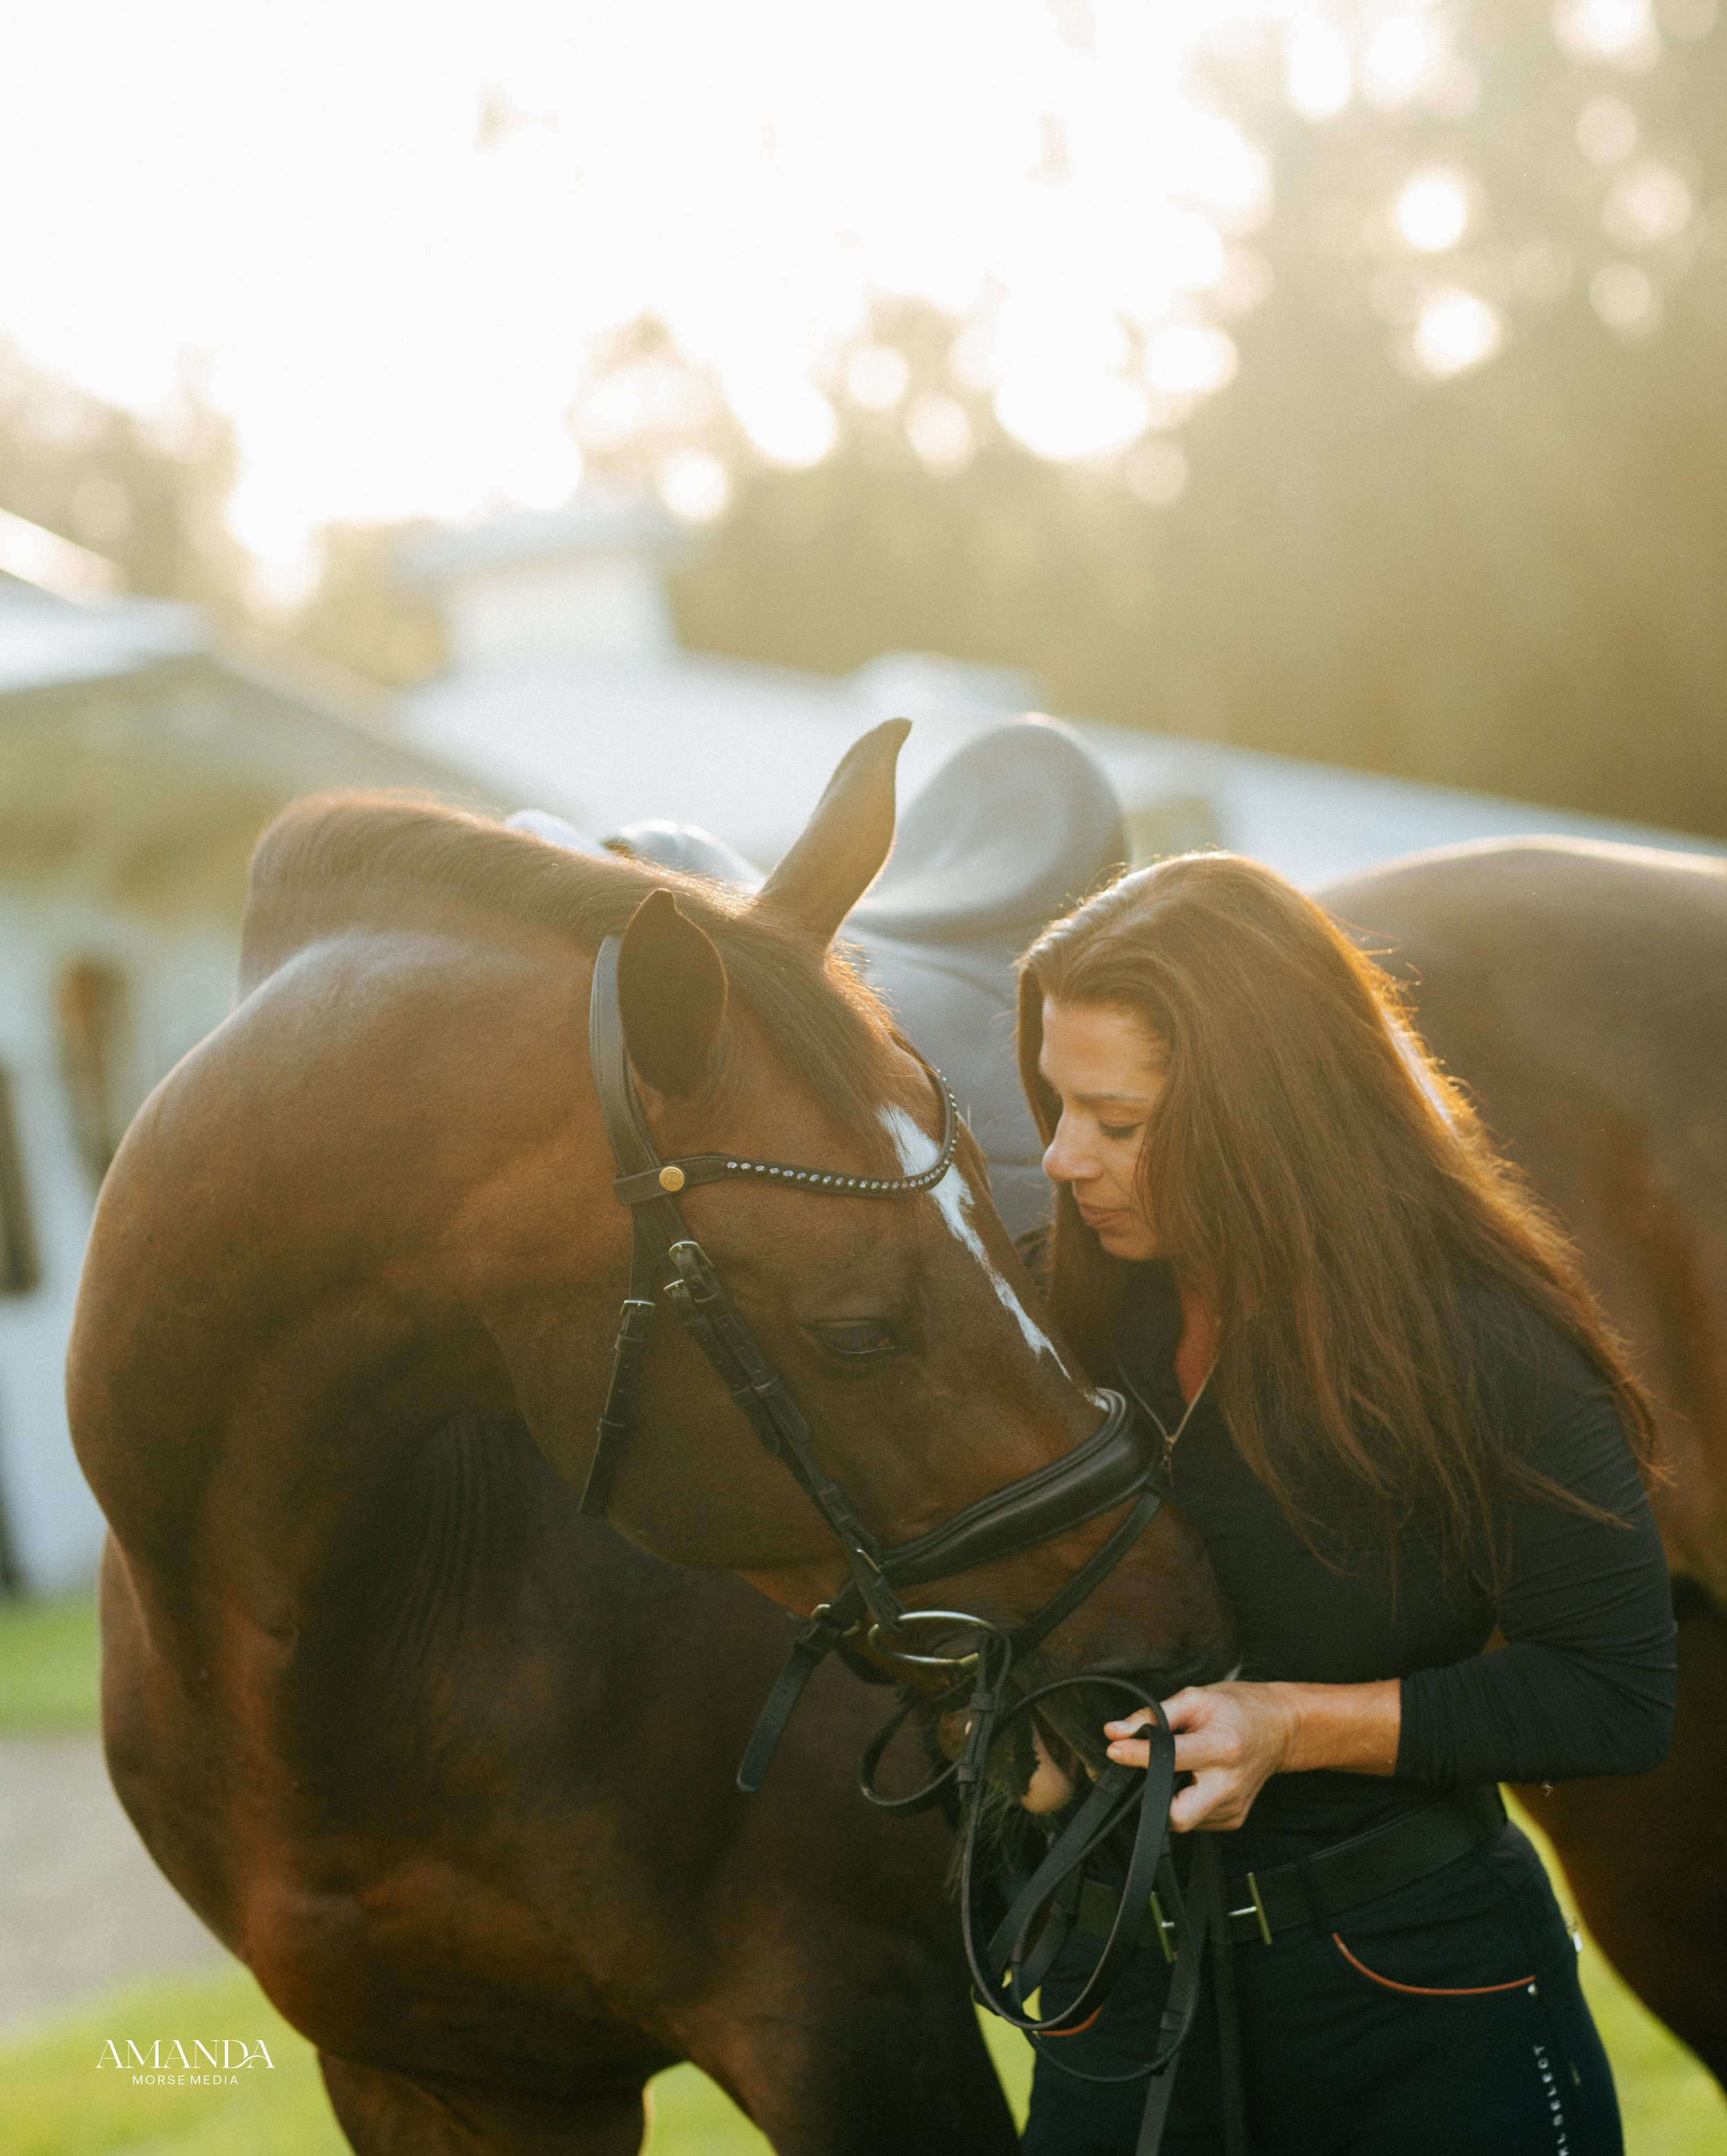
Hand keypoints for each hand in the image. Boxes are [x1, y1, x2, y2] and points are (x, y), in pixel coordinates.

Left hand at [1104, 1683, 1297, 1832]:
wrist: (1280, 1728)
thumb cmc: (1237, 1708)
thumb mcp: (1196, 1698)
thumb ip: (1154, 1715)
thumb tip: (1114, 1731)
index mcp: (1222, 1747)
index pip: (1171, 1759)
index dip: (1137, 1756)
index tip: (1115, 1749)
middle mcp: (1230, 1784)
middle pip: (1178, 1816)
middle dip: (1155, 1799)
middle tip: (1150, 1773)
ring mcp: (1234, 1807)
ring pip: (1185, 1820)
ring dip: (1171, 1798)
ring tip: (1183, 1768)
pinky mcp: (1235, 1819)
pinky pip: (1198, 1820)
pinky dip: (1187, 1802)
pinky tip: (1197, 1779)